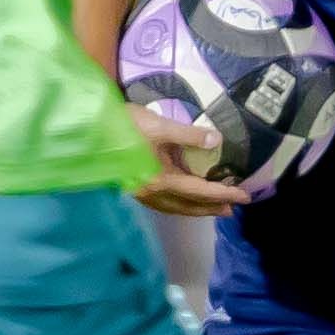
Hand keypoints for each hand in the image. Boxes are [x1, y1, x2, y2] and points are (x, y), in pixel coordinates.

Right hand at [130, 108, 249, 217]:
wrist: (90, 131)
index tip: (244, 197)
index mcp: (161, 180)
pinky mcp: (136, 188)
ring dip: (197, 208)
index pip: (199, 191)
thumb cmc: (125, 126)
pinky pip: (164, 203)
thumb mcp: (160, 126)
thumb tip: (216, 140)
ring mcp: (143, 194)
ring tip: (215, 207)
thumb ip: (189, 135)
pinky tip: (185, 198)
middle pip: (188, 206)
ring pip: (175, 208)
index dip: (223, 194)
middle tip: (232, 209)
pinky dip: (180, 204)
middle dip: (211, 208)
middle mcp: (153, 193)